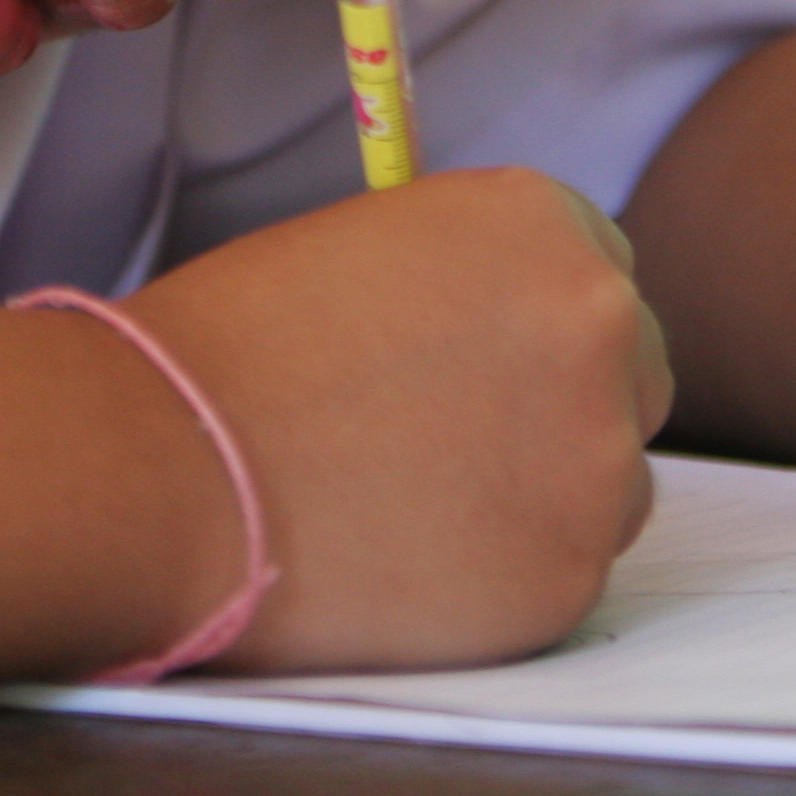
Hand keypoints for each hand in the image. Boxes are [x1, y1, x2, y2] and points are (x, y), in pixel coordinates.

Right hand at [122, 168, 668, 673]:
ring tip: (412, 502)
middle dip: (561, 400)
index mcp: (538, 222)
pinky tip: (408, 560)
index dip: (535, 314)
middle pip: (633, 367)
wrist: (163, 466)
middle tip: (457, 437)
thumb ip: (464, 282)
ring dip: (540, 490)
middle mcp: (596, 324)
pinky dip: (504, 571)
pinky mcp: (569, 574)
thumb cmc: (228, 349)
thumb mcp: (364, 251)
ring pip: (610, 479)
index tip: (488, 355)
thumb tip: (500, 332)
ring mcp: (596, 457)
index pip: (599, 261)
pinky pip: (566, 569)